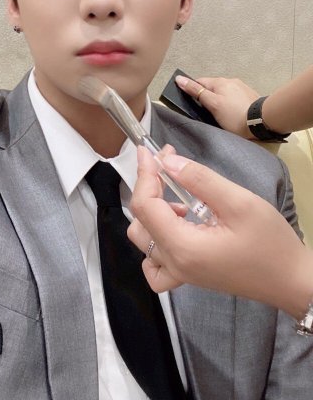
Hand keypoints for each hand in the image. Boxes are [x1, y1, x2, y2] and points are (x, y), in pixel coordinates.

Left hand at [127, 147, 312, 317]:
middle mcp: (174, 263)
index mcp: (182, 246)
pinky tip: (175, 226)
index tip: (149, 150)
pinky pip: (155, 264)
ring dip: (151, 213)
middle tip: (169, 163)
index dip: (144, 174)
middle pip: (140, 221)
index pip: (145, 206)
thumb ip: (200, 180)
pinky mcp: (188, 275)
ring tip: (178, 197)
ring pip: (143, 241)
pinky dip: (154, 242)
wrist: (291, 280)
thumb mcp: (239, 203)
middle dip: (148, 186)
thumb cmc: (270, 242)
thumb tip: (168, 162)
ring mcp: (180, 273)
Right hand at [175, 75, 258, 137]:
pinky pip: (234, 96)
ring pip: (223, 91)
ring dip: (219, 99)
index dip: (192, 91)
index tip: (190, 103)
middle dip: (207, 96)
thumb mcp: (212, 104)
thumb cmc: (234, 115)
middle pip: (212, 87)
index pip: (199, 82)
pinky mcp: (249, 95)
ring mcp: (241, 87)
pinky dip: (229, 102)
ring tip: (220, 113)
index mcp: (220, 82)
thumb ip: (196, 91)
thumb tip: (179, 79)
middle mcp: (231, 81)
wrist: (262, 121)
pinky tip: (232, 112)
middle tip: (206, 112)